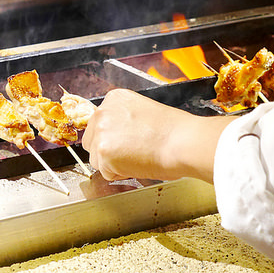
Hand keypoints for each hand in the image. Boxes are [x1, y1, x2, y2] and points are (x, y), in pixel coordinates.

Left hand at [82, 89, 232, 183]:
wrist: (182, 142)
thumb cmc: (173, 131)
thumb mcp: (143, 111)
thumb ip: (124, 120)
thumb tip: (118, 136)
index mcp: (114, 98)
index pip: (99, 123)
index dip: (114, 137)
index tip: (127, 142)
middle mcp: (103, 111)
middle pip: (91, 140)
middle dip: (107, 151)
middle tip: (131, 154)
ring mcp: (101, 131)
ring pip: (95, 158)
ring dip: (112, 164)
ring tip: (137, 158)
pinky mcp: (103, 152)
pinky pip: (105, 172)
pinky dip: (119, 174)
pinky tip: (136, 164)